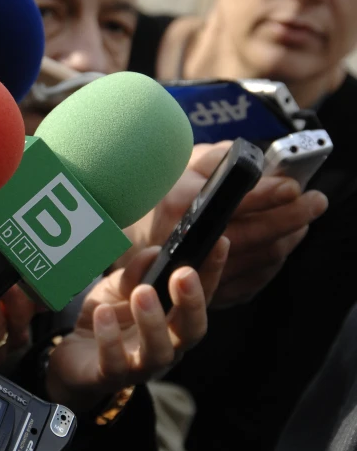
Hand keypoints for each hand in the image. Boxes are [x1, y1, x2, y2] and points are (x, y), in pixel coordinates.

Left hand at [45, 237, 229, 411]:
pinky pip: (114, 363)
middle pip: (191, 330)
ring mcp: (140, 366)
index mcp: (173, 321)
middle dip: (191, 302)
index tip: (219, 243)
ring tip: (142, 292)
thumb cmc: (106, 318)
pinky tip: (103, 312)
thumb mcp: (119, 287)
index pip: (201, 297)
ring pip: (158, 352)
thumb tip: (156, 252)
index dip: (212, 272)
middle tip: (183, 274)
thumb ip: (137, 272)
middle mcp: (166, 346)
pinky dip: (109, 339)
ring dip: (153, 321)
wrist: (72, 356)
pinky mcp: (109, 377)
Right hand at [122, 142, 327, 306]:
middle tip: (316, 201)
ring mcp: (196, 272)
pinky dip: (273, 262)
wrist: (135, 236)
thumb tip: (263, 163)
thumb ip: (221, 158)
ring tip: (301, 219)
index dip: (269, 194)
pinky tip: (279, 243)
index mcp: (178, 205)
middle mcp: (185, 242)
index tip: (294, 186)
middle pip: (254, 234)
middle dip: (292, 217)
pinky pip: (254, 281)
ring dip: (288, 238)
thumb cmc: (166, 195)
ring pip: (259, 259)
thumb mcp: (186, 164)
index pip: (233, 201)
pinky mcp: (208, 292)